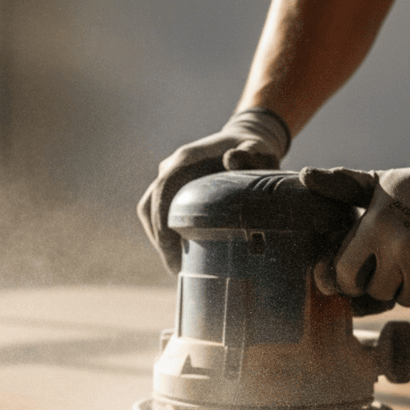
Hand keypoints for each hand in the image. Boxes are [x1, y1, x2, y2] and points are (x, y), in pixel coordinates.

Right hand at [137, 108, 289, 272]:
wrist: (245, 140)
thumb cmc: (255, 150)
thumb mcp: (259, 151)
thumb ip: (250, 154)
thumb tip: (232, 159)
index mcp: (188, 158)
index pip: (163, 187)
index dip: (161, 217)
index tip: (168, 245)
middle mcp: (172, 166)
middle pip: (150, 204)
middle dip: (159, 238)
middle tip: (176, 268)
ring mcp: (169, 177)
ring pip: (150, 210)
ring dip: (159, 238)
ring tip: (177, 266)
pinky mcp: (172, 189)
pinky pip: (158, 213)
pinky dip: (164, 234)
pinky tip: (180, 254)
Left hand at [300, 134, 409, 307]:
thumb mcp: (378, 184)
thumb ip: (341, 186)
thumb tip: (304, 175)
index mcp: (374, 228)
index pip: (345, 274)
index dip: (351, 277)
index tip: (362, 270)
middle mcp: (398, 247)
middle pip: (376, 291)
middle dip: (384, 281)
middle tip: (397, 262)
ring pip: (404, 299)